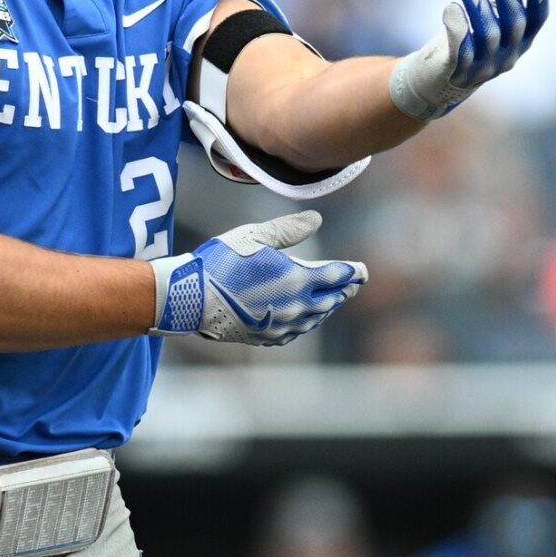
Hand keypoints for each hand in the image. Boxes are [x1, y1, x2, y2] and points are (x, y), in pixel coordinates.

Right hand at [148, 211, 366, 345]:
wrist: (192, 299)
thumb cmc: (222, 262)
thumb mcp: (255, 236)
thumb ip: (289, 229)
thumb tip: (317, 220)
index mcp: (298, 278)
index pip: (338, 275)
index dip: (353, 272)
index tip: (363, 271)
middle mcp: (297, 306)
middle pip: (332, 298)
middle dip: (344, 289)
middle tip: (352, 283)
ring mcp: (284, 325)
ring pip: (317, 317)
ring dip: (328, 307)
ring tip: (333, 299)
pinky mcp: (268, 337)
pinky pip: (298, 331)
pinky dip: (309, 322)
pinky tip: (306, 318)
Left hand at [389, 0, 548, 121]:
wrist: (437, 80)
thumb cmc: (469, 40)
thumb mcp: (489, 12)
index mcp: (520, 42)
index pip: (537, 20)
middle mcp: (508, 57)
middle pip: (514, 24)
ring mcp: (484, 68)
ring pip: (488, 34)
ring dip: (477, 2)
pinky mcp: (458, 73)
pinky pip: (461, 51)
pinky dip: (458, 27)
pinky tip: (450, 5)